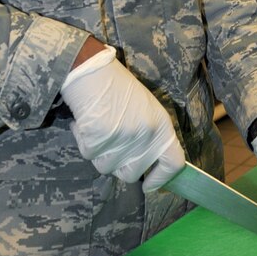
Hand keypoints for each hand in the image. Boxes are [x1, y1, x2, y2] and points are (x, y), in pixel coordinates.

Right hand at [60, 46, 184, 190]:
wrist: (93, 71)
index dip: (161, 179)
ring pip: (106, 167)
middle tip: (111, 144)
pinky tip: (86, 122)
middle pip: (132, 174)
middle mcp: (145, 136)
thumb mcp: (147, 110)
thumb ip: (150, 137)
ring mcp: (122, 139)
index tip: (149, 185)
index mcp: (162, 127)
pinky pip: (88, 154)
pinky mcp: (98, 139)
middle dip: (119, 165)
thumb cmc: (119, 87)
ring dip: (99, 152)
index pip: (173, 164)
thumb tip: (146, 165)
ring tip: (99, 126)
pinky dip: (83, 141)